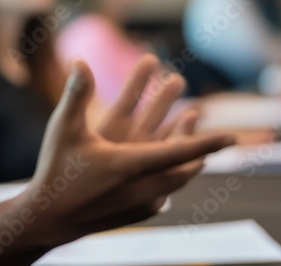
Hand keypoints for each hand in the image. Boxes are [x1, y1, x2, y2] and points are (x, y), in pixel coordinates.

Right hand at [15, 60, 234, 247]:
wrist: (48, 219)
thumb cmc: (56, 170)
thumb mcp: (63, 128)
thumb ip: (77, 94)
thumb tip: (81, 61)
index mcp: (130, 164)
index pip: (180, 151)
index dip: (207, 142)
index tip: (232, 137)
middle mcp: (142, 187)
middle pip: (185, 167)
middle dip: (200, 146)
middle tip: (213, 132)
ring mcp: (142, 204)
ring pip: (178, 182)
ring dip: (189, 162)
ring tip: (198, 151)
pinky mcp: (138, 215)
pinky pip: (167, 194)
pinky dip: (175, 178)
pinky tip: (173, 174)